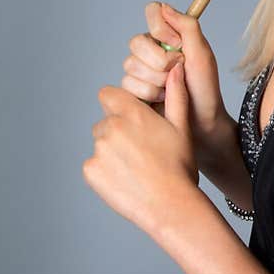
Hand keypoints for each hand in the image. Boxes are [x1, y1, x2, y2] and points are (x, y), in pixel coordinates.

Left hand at [83, 63, 197, 236]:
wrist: (170, 204)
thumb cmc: (179, 165)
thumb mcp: (182, 126)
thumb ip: (175, 94)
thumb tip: (177, 68)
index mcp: (132, 113)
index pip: (107, 94)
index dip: (118, 102)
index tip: (130, 116)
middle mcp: (110, 127)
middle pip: (105, 121)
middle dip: (117, 130)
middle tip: (140, 149)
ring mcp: (98, 150)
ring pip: (101, 144)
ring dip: (112, 151)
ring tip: (136, 166)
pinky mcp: (91, 171)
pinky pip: (94, 165)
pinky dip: (105, 171)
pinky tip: (126, 179)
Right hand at [121, 2, 232, 166]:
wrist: (202, 123)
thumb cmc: (205, 88)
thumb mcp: (202, 54)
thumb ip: (187, 26)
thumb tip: (164, 7)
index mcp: (170, 35)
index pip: (152, 12)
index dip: (160, 28)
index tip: (176, 43)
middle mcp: (152, 49)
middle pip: (137, 42)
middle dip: (160, 61)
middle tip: (179, 71)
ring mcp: (140, 70)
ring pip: (131, 65)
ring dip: (157, 80)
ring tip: (172, 89)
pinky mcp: (132, 90)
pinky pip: (128, 85)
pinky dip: (149, 94)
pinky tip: (162, 100)